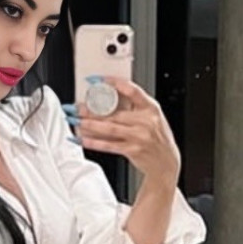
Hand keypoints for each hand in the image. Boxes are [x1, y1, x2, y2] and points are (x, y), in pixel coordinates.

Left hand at [65, 77, 180, 183]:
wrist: (166, 163)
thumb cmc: (157, 139)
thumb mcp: (152, 118)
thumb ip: (134, 108)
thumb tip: (107, 101)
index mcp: (151, 108)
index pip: (132, 90)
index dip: (113, 83)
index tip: (97, 80)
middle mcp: (146, 121)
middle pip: (114, 112)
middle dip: (92, 110)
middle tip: (76, 107)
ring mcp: (139, 136)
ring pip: (109, 128)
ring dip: (89, 125)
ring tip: (76, 121)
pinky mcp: (132, 150)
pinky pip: (109, 145)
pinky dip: (94, 142)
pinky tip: (83, 139)